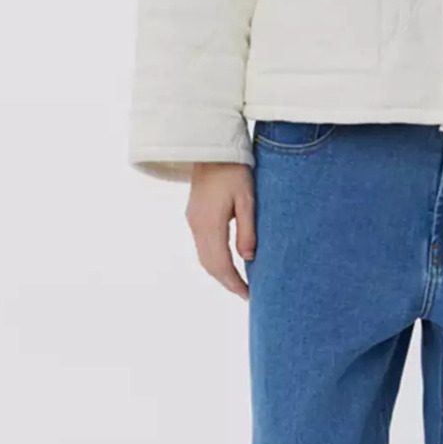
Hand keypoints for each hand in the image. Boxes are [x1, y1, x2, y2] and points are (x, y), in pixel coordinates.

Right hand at [186, 163, 257, 298]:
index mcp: (210, 224)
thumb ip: (247, 230)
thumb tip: (248, 258)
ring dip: (219, 272)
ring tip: (238, 282)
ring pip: (203, 257)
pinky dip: (214, 260)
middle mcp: (197, 226)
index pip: (221, 264)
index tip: (249, 294)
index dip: (234, 283)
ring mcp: (193, 221)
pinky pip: (202, 246)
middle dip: (227, 282)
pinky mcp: (194, 215)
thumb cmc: (234, 170)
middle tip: (246, 293)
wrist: (211, 148)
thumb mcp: (247, 199)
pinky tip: (227, 262)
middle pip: (209, 265)